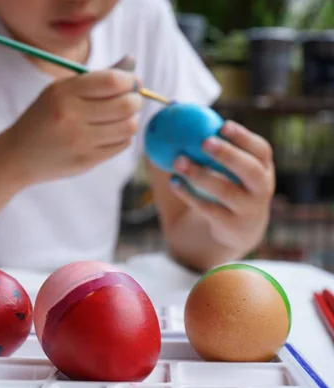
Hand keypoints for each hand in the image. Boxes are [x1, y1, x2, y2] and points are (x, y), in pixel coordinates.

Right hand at [2, 69, 141, 183]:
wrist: (18, 155)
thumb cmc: (45, 117)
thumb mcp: (60, 91)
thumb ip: (95, 78)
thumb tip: (132, 64)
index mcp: (64, 93)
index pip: (112, 81)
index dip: (130, 80)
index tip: (131, 81)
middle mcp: (71, 117)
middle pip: (126, 104)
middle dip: (135, 99)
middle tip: (131, 100)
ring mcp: (80, 142)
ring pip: (128, 127)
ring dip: (131, 119)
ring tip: (122, 117)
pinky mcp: (86, 161)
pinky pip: (121, 145)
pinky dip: (122, 136)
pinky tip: (111, 133)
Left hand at [170, 121, 274, 251]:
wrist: (229, 233)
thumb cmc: (219, 188)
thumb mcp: (218, 167)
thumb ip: (199, 142)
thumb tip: (174, 106)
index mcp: (262, 169)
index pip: (261, 150)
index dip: (244, 137)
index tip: (222, 125)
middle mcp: (261, 189)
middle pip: (252, 171)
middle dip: (229, 155)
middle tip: (204, 142)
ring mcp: (249, 211)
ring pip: (227, 192)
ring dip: (201, 175)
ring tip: (178, 161)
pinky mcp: (232, 227)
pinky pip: (209, 210)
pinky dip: (189, 195)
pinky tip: (173, 182)